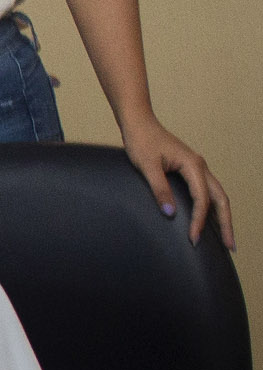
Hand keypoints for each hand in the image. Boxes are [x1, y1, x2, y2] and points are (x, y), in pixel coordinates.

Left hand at [120, 114, 233, 245]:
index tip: (193, 239)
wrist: (138, 122)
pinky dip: (213, 208)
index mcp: (193, 165)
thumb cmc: (141, 141)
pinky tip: (210, 220)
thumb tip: (170, 214)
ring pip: (218, 196)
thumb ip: (159, 189)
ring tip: (226, 239)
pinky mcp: (191, 170)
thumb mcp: (146, 166)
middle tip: (231, 247)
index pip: (202, 200)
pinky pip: (208, 192)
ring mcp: (198, 168)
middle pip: (221, 199)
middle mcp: (201, 167)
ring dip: (223, 217)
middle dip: (226, 224)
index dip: (199, 221)